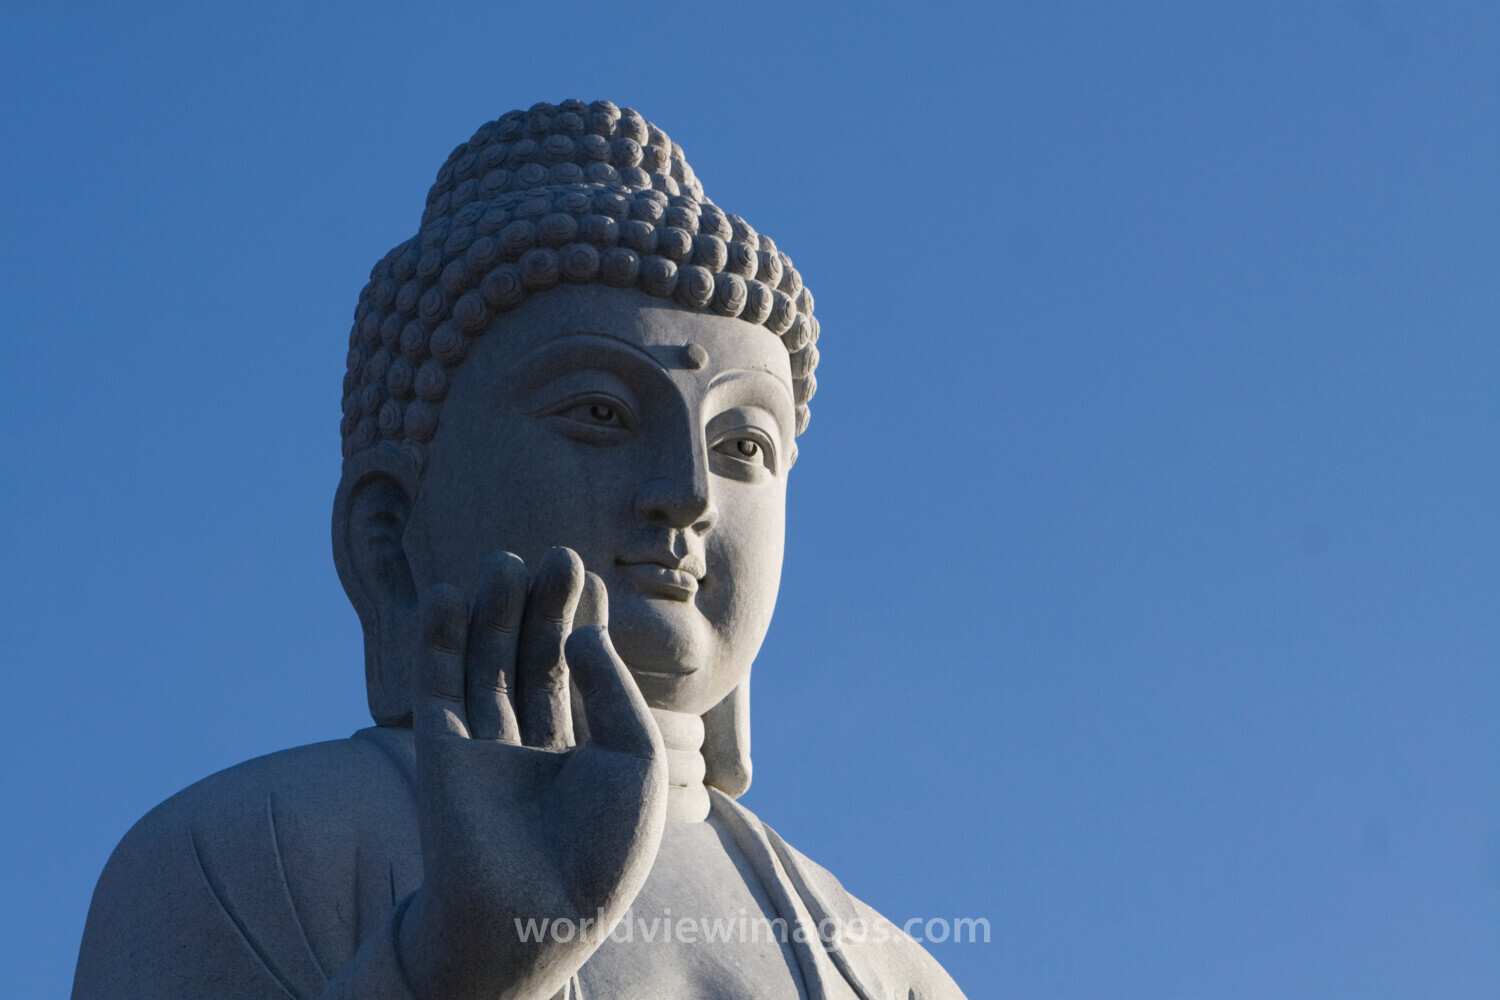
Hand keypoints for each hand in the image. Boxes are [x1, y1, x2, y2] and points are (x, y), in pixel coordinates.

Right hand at [396, 547, 666, 999]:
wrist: (537, 914)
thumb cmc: (602, 849)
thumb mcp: (637, 758)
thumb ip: (612, 688)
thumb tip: (581, 631)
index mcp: (583, 758)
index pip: (580, 678)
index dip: (586, 627)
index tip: (595, 581)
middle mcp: (532, 751)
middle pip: (534, 662)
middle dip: (545, 610)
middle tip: (559, 555)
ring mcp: (484, 751)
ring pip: (485, 667)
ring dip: (494, 614)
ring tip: (506, 559)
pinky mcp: (440, 753)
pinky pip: (436, 688)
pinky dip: (438, 641)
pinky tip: (449, 595)